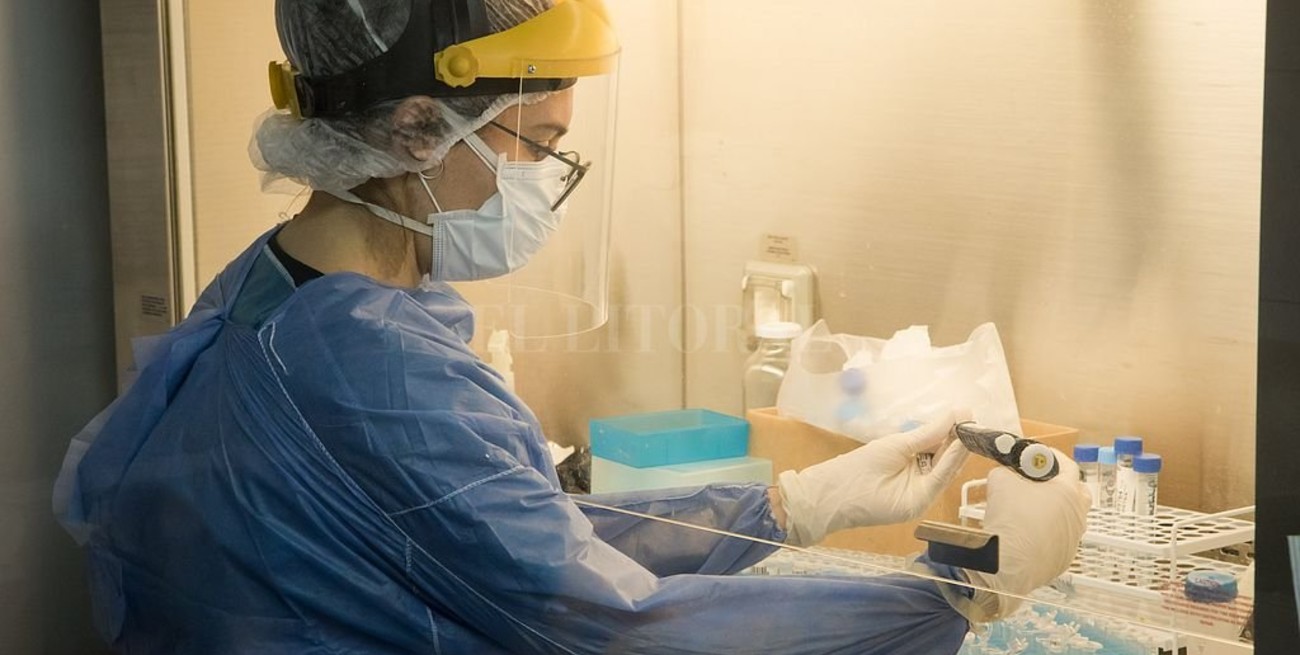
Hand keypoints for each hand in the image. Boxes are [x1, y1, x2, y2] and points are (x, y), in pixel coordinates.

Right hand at [776, 410, 970, 546]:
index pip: (947, 469)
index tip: (969, 419)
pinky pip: (918, 463)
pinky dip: (926, 447)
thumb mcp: (892, 449)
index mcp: (920, 499)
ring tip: (955, 416)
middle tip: (964, 413)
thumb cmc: (854, 475)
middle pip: (943, 466)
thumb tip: (951, 418)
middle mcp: (921, 497)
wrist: (821, 493)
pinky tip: (935, 429)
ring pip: (933, 463)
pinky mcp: (899, 482)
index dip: (960, 444)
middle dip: (954, 440)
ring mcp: (910, 491)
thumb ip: (924, 435)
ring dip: (942, 441)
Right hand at [957, 453, 1090, 621]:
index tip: (1038, 457)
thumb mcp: (1000, 482)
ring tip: (1028, 513)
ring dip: (1053, 512)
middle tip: (1039, 484)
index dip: (1051, 457)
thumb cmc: (1010, 518)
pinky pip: (1058, 541)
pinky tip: (1025, 537)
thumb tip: (1005, 474)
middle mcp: (1078, 516)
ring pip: (1068, 520)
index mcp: (1069, 492)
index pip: (1068, 466)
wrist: (1006, 563)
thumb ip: (1006, 472)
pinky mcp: (1064, 560)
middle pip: (1078, 494)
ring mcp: (1074, 540)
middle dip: (1061, 486)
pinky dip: (1046, 535)